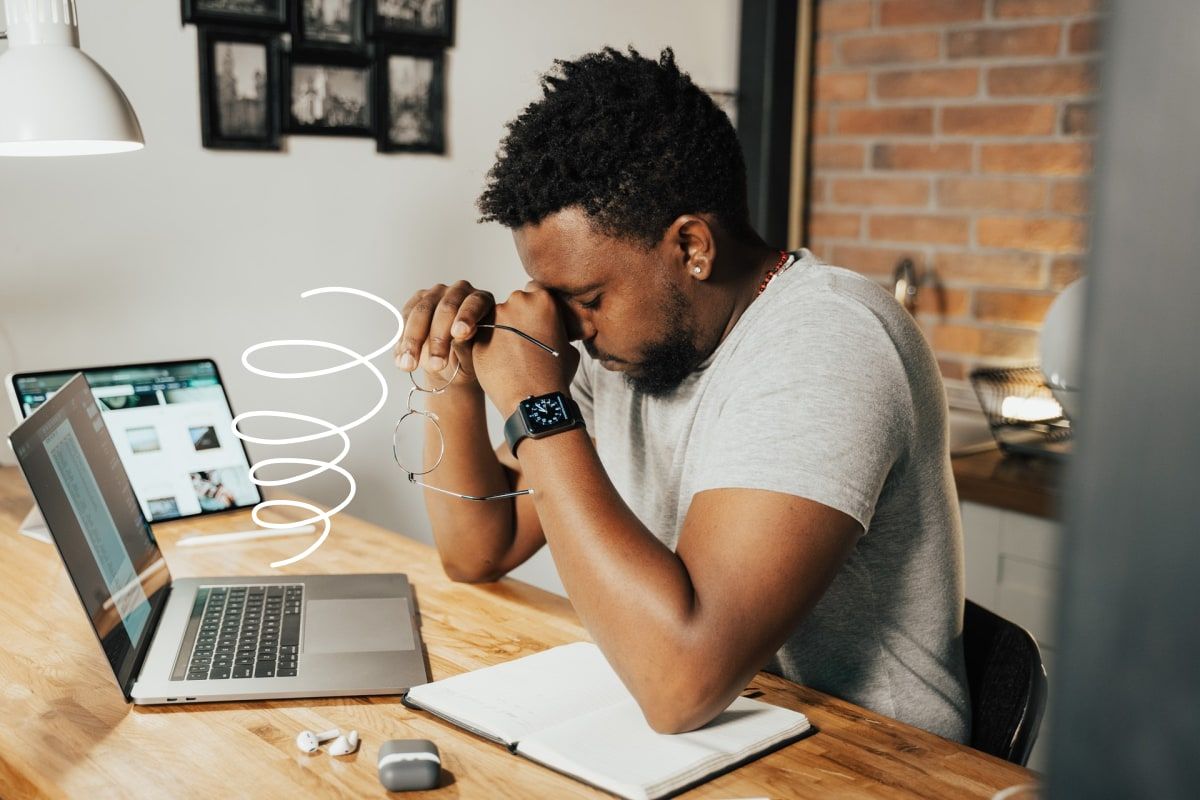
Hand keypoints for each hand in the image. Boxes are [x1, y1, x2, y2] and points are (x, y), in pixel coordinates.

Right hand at [395, 281, 495, 389]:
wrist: (451, 365)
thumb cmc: (469, 358)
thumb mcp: (473, 358)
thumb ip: (469, 346)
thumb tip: (461, 336)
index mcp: (482, 300)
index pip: (474, 304)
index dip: (466, 317)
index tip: (459, 334)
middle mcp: (459, 291)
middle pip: (446, 308)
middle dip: (438, 338)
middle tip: (437, 364)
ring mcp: (436, 294)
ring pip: (421, 312)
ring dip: (414, 341)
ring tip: (410, 366)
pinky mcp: (417, 301)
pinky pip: (406, 316)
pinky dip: (403, 339)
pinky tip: (401, 358)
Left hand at [471, 282, 579, 415]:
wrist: (533, 399)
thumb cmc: (556, 376)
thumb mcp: (569, 347)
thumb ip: (559, 331)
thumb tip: (557, 332)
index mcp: (543, 299)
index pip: (535, 292)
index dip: (535, 308)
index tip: (535, 321)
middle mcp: (517, 301)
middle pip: (514, 303)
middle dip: (517, 319)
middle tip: (523, 341)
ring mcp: (495, 317)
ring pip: (496, 319)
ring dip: (501, 332)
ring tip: (511, 356)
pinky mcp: (478, 334)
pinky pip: (482, 335)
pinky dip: (488, 345)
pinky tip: (498, 361)